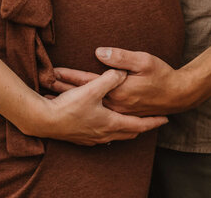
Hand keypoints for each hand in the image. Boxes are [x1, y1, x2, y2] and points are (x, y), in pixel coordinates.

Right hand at [20, 68, 167, 145]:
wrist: (45, 121)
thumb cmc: (69, 107)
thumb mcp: (91, 89)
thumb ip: (109, 79)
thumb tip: (121, 72)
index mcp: (111, 122)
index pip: (139, 125)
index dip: (153, 122)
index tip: (165, 119)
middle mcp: (105, 134)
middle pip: (129, 133)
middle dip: (141, 127)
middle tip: (152, 122)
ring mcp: (92, 138)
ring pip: (116, 136)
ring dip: (126, 129)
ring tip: (132, 124)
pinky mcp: (81, 138)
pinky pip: (103, 137)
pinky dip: (110, 131)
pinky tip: (105, 127)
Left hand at [53, 48, 202, 116]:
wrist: (178, 95)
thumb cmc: (162, 75)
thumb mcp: (143, 60)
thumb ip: (120, 57)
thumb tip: (98, 52)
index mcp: (117, 91)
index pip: (87, 81)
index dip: (69, 76)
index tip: (52, 71)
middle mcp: (115, 105)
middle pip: (85, 97)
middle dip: (64, 91)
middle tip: (45, 87)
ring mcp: (119, 113)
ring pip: (89, 108)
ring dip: (72, 102)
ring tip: (54, 97)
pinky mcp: (124, 115)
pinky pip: (99, 114)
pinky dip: (85, 111)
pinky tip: (77, 112)